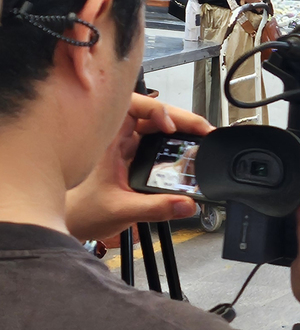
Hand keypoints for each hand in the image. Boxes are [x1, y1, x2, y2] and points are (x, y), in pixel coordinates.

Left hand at [65, 94, 212, 241]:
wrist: (66, 223)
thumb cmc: (78, 211)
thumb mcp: (120, 210)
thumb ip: (156, 207)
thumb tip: (186, 203)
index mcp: (106, 139)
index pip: (133, 106)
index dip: (156, 110)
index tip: (171, 127)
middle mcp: (114, 137)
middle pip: (151, 114)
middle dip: (180, 118)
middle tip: (203, 129)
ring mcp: (123, 147)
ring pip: (154, 126)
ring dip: (178, 128)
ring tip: (199, 135)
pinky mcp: (129, 157)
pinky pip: (153, 142)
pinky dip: (172, 143)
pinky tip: (186, 148)